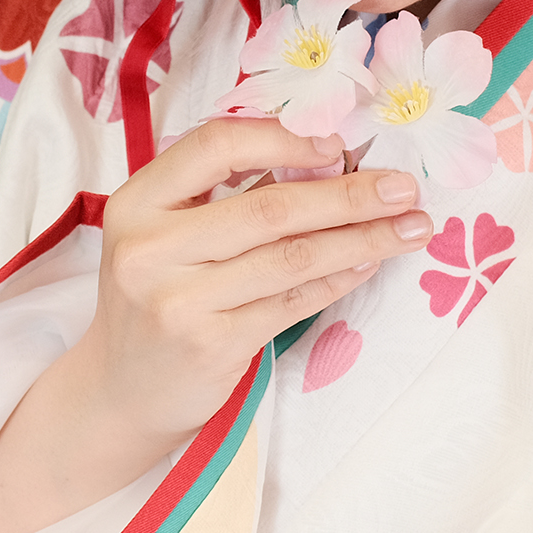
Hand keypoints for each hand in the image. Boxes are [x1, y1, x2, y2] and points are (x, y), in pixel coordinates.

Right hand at [85, 116, 431, 443]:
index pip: (213, 147)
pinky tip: (369, 264)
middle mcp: (149, 249)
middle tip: (403, 188)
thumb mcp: (163, 235)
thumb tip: (323, 158)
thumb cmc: (155, 298)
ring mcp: (178, 302)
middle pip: (268, 207)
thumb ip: (224, 195)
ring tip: (410, 228)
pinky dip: (339, 279)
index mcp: (135, 204)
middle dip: (348, 195)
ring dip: (362, 239)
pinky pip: (293, 303)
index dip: (281, 140)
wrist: (121, 391)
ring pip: (291, 257)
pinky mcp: (212, 345)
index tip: (336, 147)